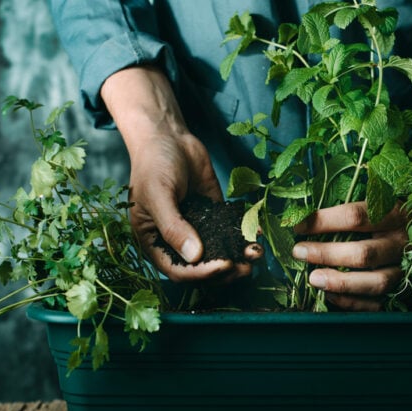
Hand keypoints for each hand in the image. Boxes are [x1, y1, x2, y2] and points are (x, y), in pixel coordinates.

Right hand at [101, 66, 261, 281]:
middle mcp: (176, 241)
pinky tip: (258, 233)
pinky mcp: (213, 215)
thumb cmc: (153, 164)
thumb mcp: (159, 195)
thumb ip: (174, 226)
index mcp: (154, 243)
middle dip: (226, 270)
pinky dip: (243, 234)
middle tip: (247, 267)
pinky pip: (229, 230)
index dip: (201, 274)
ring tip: (257, 253)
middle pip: (202, 268)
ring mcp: (197, 229)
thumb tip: (195, 255)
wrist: (168, 136)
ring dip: (238, 255)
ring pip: (219, 252)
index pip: (179, 270)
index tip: (223, 266)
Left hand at [292, 201, 407, 310]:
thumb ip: (348, 211)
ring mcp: (406, 269)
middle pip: (363, 253)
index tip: (299, 226)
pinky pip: (378, 303)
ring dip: (341, 282)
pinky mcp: (404, 291)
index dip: (323, 221)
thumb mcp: (378, 205)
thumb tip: (302, 216)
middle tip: (299, 252)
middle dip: (327, 254)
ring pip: (375, 282)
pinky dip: (352, 302)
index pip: (355, 217)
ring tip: (313, 279)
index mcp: (395, 214)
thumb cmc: (391, 218)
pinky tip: (330, 295)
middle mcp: (403, 243)